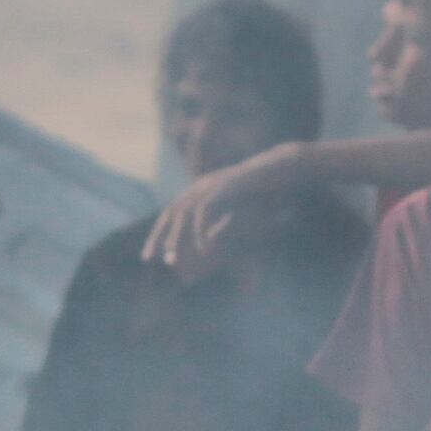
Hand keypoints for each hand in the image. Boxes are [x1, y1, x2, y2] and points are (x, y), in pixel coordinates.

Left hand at [137, 147, 299, 279]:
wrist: (280, 170)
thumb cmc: (262, 192)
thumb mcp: (236, 210)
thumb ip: (220, 226)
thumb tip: (206, 249)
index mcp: (200, 190)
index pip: (172, 212)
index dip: (159, 233)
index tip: (150, 254)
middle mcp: (201, 186)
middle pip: (171, 212)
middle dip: (160, 237)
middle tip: (152, 259)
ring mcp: (211, 185)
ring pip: (184, 213)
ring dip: (176, 238)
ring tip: (173, 259)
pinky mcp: (223, 188)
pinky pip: (204, 213)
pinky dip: (201, 232)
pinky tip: (204, 250)